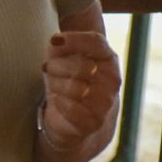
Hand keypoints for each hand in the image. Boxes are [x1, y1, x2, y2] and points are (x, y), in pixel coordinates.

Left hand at [40, 31, 119, 149]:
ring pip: (75, 87)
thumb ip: (60, 44)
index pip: (96, 43)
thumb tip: (56, 41)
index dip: (75, 40)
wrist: (73, 115)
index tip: (54, 40)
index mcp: (108, 58)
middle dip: (57, 66)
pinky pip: (70, 106)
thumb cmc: (66, 77)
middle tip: (49, 69)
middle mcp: (113, 79)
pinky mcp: (95, 121)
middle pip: (81, 65)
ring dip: (56, 85)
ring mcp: (106, 102)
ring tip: (55, 86)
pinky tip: (57, 100)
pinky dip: (58, 101)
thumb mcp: (61, 55)